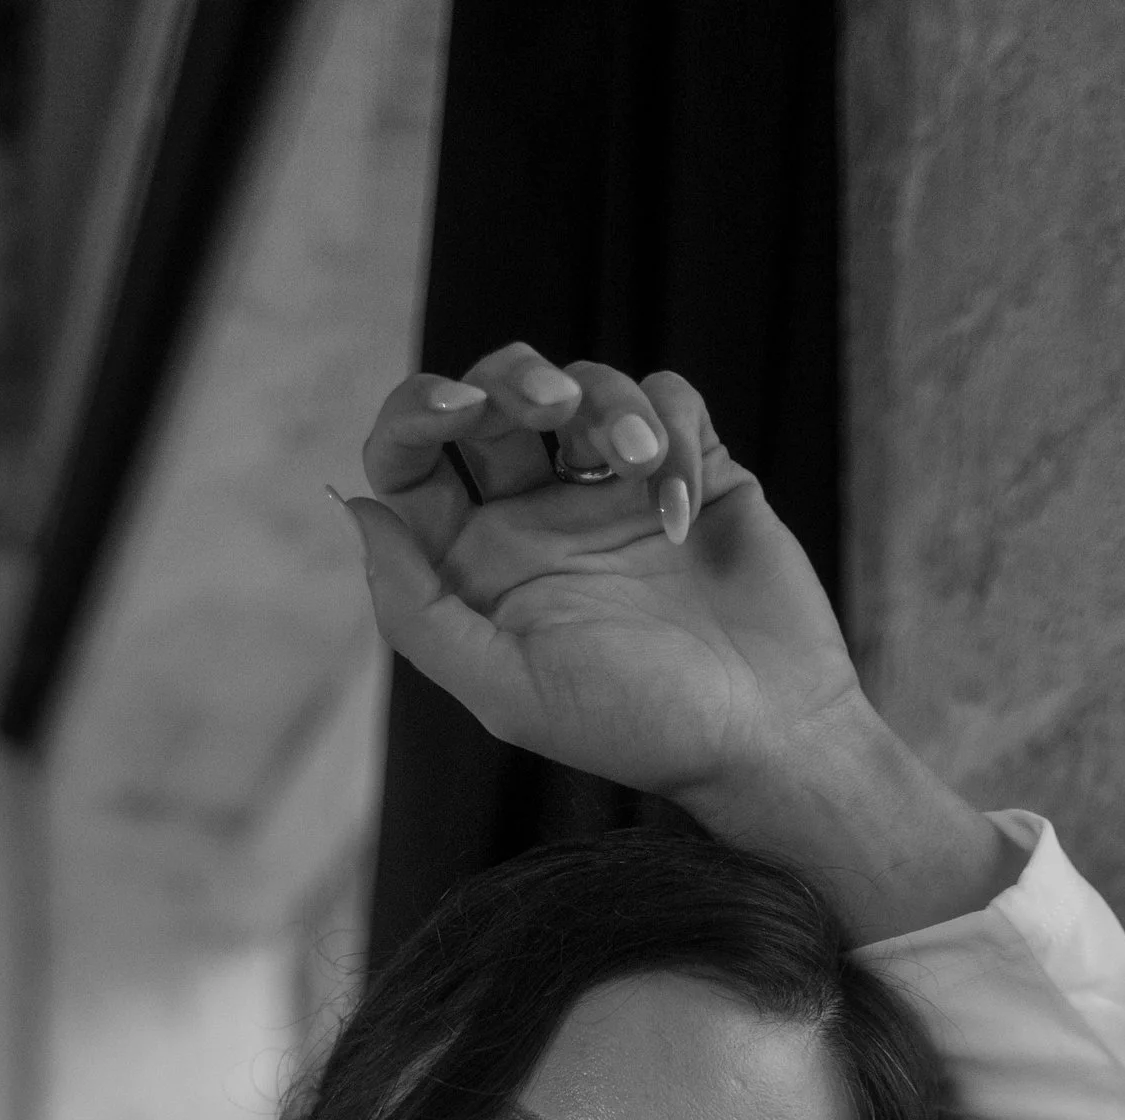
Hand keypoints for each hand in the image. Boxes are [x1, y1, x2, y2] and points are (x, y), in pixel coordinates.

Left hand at [341, 338, 1023, 942]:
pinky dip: (674, 430)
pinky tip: (687, 506)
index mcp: (480, 568)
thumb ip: (415, 610)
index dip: (416, 412)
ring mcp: (615, 492)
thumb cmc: (638, 728)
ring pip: (584, 384)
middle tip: (549, 402)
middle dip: (511, 377)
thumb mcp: (507, 688)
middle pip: (493, 397)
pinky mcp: (692, 470)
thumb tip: (357, 507)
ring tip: (640, 465)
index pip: (414, 462)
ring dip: (607, 404)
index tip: (457, 411)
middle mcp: (539, 520)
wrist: (767, 737)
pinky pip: (668, 398)